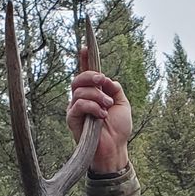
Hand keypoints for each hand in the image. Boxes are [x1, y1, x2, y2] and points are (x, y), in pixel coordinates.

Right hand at [68, 46, 131, 173]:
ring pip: (79, 91)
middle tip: (103, 82)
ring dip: (97, 96)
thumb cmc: (118, 129)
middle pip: (78, 79)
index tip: (85, 47)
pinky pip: (78, 104)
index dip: (85, 60)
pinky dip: (92, 107)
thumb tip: (107, 79)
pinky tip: (102, 115)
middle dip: (92, 76)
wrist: (115, 148)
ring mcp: (76, 108)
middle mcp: (82, 99)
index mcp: (94, 94)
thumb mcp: (122, 104)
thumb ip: (115, 89)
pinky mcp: (72, 119)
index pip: (86, 74)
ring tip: (107, 108)